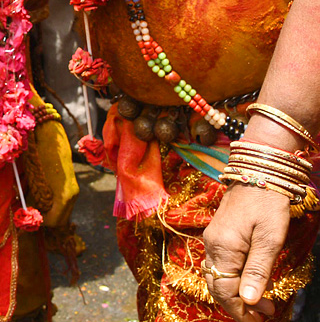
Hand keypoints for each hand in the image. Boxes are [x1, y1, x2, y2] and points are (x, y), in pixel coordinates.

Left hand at [30, 118, 78, 228]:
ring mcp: (73, 189)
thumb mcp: (32, 178)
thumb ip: (31, 197)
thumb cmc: (38, 154)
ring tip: (32, 201)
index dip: (39, 221)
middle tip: (29, 211)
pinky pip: (62, 201)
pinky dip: (51, 202)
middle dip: (43, 218)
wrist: (51, 135)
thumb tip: (25, 209)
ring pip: (61, 211)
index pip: (53, 221)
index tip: (27, 217)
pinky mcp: (71, 184)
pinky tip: (39, 192)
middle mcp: (72, 194)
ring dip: (47, 210)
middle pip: (59, 220)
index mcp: (63, 195)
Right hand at [202, 184, 288, 320]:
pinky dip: (231, 279)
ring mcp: (212, 240)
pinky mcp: (218, 235)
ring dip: (234, 293)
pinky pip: (218, 265)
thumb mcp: (269, 239)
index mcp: (223, 248)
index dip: (241, 310)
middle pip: (216, 286)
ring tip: (260, 303)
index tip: (264, 317)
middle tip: (264, 314)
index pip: (224, 290)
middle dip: (237, 305)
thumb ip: (257, 270)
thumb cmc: (267, 205)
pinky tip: (248, 281)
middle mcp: (212, 246)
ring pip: (216, 276)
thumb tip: (248, 300)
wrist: (258, 173)